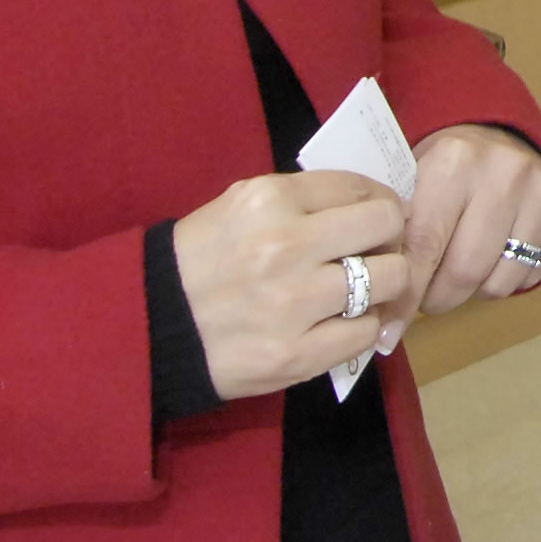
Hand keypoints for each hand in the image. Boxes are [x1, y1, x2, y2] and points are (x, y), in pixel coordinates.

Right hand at [174, 168, 410, 399]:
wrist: (151, 327)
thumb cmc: (201, 261)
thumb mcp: (240, 207)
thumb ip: (302, 200)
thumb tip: (370, 202)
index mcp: (270, 200)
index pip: (361, 187)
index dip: (380, 201)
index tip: (377, 217)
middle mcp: (286, 245)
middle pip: (387, 226)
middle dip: (388, 238)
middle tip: (375, 253)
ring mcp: (294, 303)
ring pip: (389, 279)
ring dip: (381, 285)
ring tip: (359, 291)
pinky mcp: (297, 354)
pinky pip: (367, 332)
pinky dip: (362, 327)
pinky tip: (339, 323)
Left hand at [403, 123, 540, 312]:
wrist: (494, 137)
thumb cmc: (440, 174)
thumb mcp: (409, 191)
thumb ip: (395, 246)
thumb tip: (386, 328)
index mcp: (453, 162)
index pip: (425, 247)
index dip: (405, 295)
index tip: (390, 329)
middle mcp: (504, 172)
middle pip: (466, 272)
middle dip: (440, 298)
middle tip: (430, 294)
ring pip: (501, 282)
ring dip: (475, 290)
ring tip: (463, 268)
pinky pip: (533, 276)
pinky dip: (508, 278)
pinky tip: (497, 254)